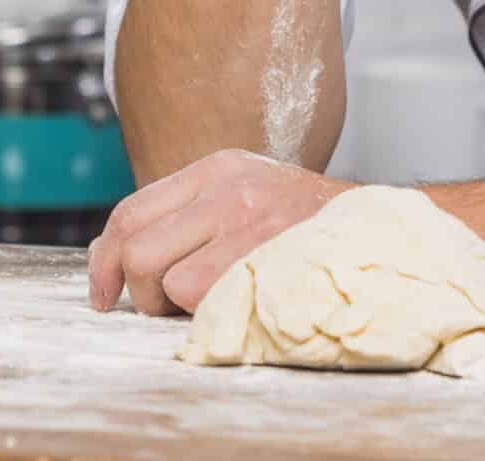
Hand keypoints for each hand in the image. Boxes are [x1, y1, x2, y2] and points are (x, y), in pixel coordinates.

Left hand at [87, 148, 349, 316]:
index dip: (104, 261)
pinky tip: (235, 306)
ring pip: (171, 281)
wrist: (381, 228)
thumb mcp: (243, 194)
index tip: (103, 294)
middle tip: (162, 305)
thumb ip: (185, 216)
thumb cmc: (305, 223)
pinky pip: (209, 300)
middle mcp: (230, 190)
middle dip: (140, 291)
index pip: (131, 212)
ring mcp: (253, 224)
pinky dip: (211, 315)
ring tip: (210, 302)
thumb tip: (114, 255)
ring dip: (180, 307)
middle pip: (139, 250)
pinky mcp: (272, 259)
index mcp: (216, 169)